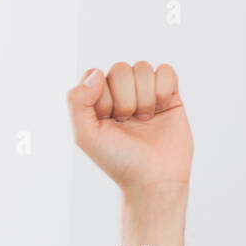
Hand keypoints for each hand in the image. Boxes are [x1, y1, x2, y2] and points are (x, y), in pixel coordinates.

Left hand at [67, 61, 191, 198]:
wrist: (153, 177)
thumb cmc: (118, 159)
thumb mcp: (84, 135)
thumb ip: (76, 102)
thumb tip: (97, 73)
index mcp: (96, 100)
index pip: (94, 75)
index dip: (101, 97)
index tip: (106, 120)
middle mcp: (120, 93)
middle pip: (120, 69)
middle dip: (124, 100)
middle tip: (127, 122)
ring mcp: (144, 91)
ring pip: (142, 68)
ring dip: (144, 98)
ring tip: (144, 120)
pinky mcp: (169, 93)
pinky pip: (166, 71)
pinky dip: (163, 91)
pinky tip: (161, 109)